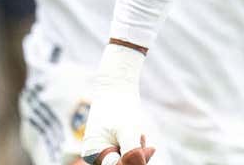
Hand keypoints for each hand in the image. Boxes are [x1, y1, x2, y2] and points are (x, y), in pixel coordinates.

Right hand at [81, 43, 154, 164]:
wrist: (117, 87)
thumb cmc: (121, 107)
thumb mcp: (129, 131)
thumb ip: (132, 154)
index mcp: (92, 154)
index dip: (135, 159)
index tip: (151, 149)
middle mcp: (95, 156)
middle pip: (124, 164)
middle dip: (136, 154)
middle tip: (143, 138)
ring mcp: (105, 152)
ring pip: (129, 159)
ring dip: (137, 148)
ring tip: (137, 131)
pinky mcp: (114, 147)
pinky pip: (129, 153)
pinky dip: (136, 145)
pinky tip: (136, 133)